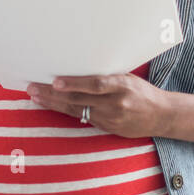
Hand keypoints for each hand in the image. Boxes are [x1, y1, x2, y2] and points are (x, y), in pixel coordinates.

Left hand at [25, 73, 171, 138]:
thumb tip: (75, 66)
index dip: (74, 84)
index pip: (95, 84)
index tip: (55, 81)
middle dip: (53, 94)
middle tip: (32, 87)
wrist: (161, 115)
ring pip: (76, 109)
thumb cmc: (141, 91)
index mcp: (122, 85)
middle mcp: (116, 103)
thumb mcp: (127, 77)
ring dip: (53, 103)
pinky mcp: (107, 128)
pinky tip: (51, 105)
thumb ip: (105, 76)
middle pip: (79, 99)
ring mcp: (111, 118)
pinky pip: (82, 117)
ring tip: (35, 96)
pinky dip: (64, 110)